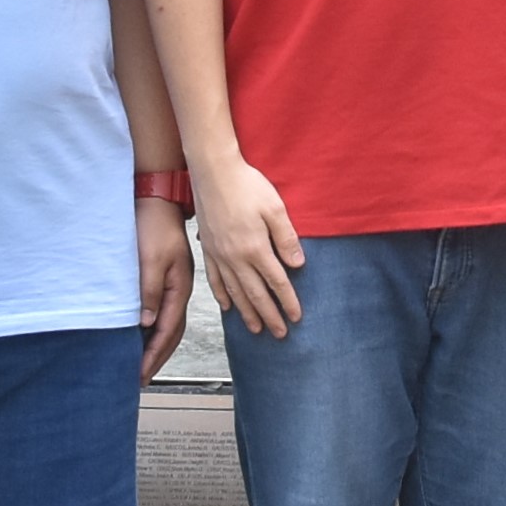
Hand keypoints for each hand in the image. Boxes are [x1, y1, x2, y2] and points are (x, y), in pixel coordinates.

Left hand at [137, 200, 194, 379]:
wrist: (156, 199)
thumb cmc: (154, 225)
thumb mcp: (150, 258)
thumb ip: (149, 290)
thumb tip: (147, 322)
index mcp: (179, 288)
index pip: (167, 331)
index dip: (153, 354)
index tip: (140, 372)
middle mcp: (179, 290)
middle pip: (172, 334)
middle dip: (157, 357)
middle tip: (141, 377)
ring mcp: (174, 285)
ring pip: (169, 325)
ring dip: (157, 346)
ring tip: (144, 364)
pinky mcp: (165, 278)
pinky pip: (163, 312)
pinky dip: (155, 330)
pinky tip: (145, 335)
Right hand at [199, 159, 307, 337]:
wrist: (213, 171)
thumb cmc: (247, 185)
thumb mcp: (275, 208)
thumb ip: (286, 239)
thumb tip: (297, 266)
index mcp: (255, 248)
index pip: (276, 282)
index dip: (287, 301)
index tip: (296, 317)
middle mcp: (236, 257)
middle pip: (255, 294)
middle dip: (269, 316)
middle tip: (279, 334)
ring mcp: (219, 255)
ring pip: (235, 291)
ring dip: (247, 312)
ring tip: (256, 328)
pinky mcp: (208, 248)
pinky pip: (215, 279)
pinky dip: (222, 295)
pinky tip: (228, 306)